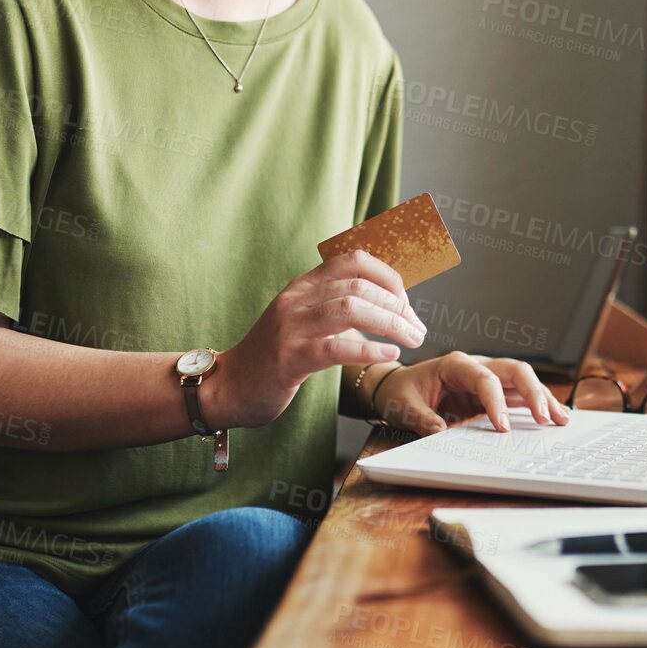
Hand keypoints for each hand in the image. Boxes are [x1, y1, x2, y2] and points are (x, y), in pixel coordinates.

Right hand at [212, 249, 424, 428]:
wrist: (229, 386)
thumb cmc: (275, 356)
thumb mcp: (303, 320)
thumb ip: (335, 306)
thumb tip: (388, 304)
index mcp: (303, 285)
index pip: (353, 260)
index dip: (388, 276)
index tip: (406, 301)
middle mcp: (297, 299)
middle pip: (359, 286)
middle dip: (397, 306)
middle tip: (417, 328)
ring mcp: (291, 327)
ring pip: (351, 309)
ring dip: (390, 323)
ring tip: (412, 339)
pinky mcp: (289, 358)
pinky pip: (336, 347)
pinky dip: (369, 349)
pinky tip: (389, 355)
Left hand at [371, 351, 572, 434]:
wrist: (397, 386)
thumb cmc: (402, 391)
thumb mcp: (405, 406)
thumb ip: (422, 418)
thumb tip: (440, 432)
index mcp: (456, 365)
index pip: (485, 379)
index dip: (497, 402)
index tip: (503, 428)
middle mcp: (477, 366)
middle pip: (514, 371)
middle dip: (534, 392)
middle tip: (546, 418)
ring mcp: (487, 378)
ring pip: (523, 381)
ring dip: (542, 398)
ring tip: (561, 419)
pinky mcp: (492, 392)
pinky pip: (518, 395)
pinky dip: (536, 404)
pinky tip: (552, 416)